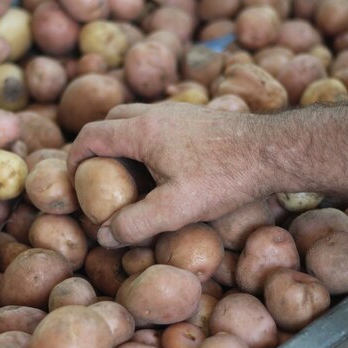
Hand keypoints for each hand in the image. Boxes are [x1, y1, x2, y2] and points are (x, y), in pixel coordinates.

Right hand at [67, 102, 273, 247]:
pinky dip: (147, 140)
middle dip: (97, 147)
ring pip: (135, 118)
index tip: (76, 181)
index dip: (75, 157)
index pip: (91, 135)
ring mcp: (178, 112)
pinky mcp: (196, 117)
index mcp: (141, 131)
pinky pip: (158, 123)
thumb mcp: (176, 209)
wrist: (273, 149)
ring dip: (123, 142)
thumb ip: (135, 223)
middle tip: (101, 177)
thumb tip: (104, 235)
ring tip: (131, 175)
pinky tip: (164, 167)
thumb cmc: (225, 177)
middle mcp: (156, 114)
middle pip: (110, 120)